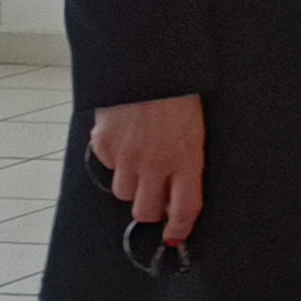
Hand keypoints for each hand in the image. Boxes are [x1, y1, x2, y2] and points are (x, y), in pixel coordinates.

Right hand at [90, 93, 206, 245]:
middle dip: (150, 208)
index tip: (175, 237)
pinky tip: (125, 139)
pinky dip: (114, 158)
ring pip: (123, 192)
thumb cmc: (180, 91)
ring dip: (131, 183)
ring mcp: (127, 156)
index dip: (179, 228)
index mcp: (187, 158)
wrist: (148, 63)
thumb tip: (178, 186)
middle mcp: (155, 163)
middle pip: (145, 211)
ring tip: (140, 158)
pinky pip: (107, 166)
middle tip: (154, 196)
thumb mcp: (196, 126)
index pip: (184, 208)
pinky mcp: (104, 145)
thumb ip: (187, 157)